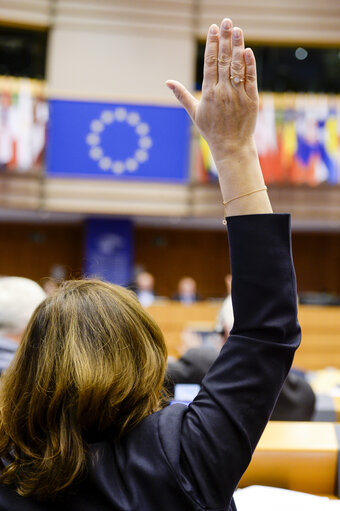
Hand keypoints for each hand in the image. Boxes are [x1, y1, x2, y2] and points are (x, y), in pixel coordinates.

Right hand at [166, 19, 258, 162]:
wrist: (231, 147)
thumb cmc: (211, 131)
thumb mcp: (194, 113)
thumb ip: (182, 95)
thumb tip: (167, 82)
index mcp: (209, 93)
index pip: (210, 63)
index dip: (211, 44)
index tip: (212, 29)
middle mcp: (223, 92)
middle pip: (224, 60)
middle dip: (224, 39)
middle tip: (226, 22)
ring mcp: (238, 95)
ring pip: (238, 66)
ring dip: (237, 46)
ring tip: (237, 29)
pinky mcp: (251, 99)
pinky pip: (250, 78)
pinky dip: (250, 64)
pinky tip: (247, 50)